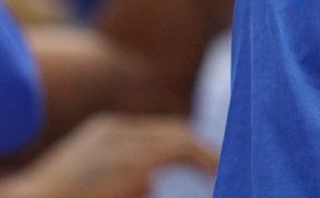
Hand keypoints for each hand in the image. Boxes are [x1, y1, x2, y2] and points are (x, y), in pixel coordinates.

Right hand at [0, 115, 216, 197]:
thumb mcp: (96, 190)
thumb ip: (124, 185)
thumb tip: (151, 186)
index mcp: (101, 134)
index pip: (153, 133)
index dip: (181, 146)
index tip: (202, 161)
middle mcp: (113, 129)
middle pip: (170, 130)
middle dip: (197, 147)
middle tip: (220, 164)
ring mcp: (122, 139)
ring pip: (179, 136)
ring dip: (204, 153)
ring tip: (223, 169)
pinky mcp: (132, 156)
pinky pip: (181, 148)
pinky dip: (203, 159)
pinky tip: (218, 173)